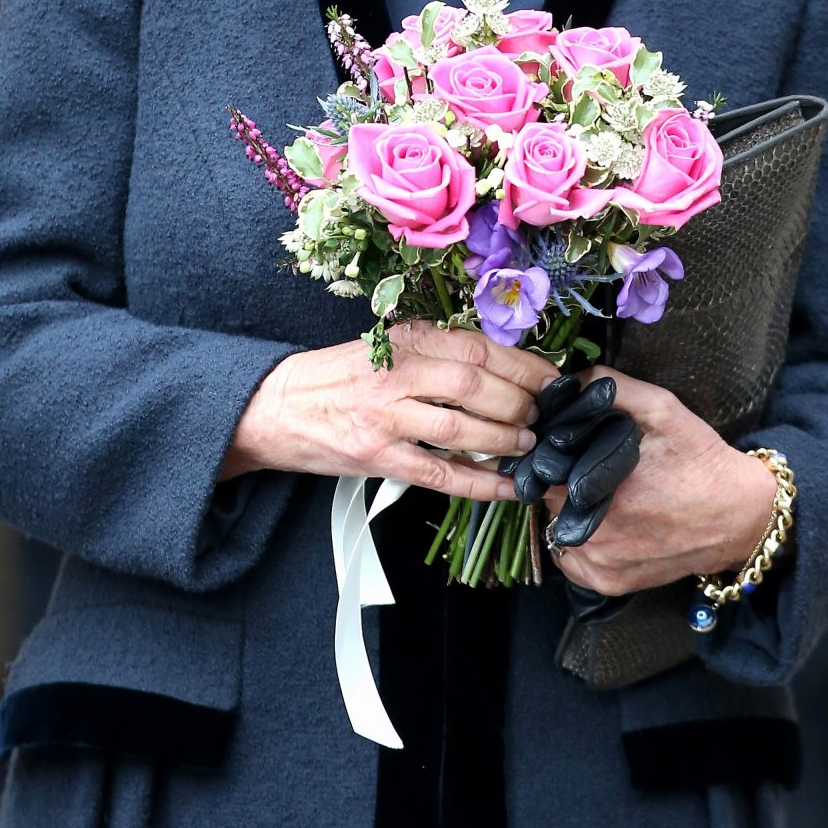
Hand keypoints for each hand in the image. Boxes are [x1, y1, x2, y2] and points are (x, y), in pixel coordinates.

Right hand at [221, 322, 553, 500]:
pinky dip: (479, 483)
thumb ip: (433, 350)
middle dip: (520, 403)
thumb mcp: (383, 345)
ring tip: (529, 446)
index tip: (553, 380)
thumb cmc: (336, 376)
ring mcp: (385, 417)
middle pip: (475, 385)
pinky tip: (508, 488)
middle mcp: (396, 373)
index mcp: (403, 340)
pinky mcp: (376, 457)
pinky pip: (438, 473)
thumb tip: (498, 364)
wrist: (274, 407)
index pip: (477, 348)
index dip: (523, 365)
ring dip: (504, 439)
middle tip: (543, 417)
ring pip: (460, 428)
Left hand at [542, 369, 776, 595]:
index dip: (551, 447)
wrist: (739, 515)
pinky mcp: (609, 584)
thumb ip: (612, 386)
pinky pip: (570, 558)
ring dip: (566, 507)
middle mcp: (593, 531)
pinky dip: (576, 540)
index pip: (543, 463)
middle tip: (586, 464)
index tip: (568, 442)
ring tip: (597, 491)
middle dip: (559, 476)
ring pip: (556, 526)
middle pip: (547, 494)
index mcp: (599, 484)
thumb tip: (569, 381)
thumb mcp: (662, 408)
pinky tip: (601, 520)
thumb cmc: (699, 459)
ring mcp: (600, 563)